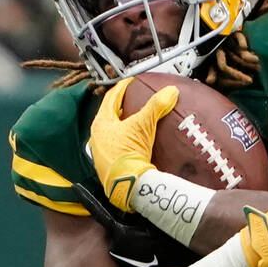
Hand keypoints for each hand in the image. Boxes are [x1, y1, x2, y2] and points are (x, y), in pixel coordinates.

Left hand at [88, 77, 178, 210]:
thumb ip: (156, 106)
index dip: (122, 87)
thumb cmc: (128, 154)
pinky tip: (135, 141)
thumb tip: (170, 91)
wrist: (128, 184)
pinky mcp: (108, 164)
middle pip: (108, 114)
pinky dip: (125, 138)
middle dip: (120, 106)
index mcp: (101, 123)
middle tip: (131, 99)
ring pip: (111, 131)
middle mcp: (97, 136)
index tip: (130, 82)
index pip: (111, 98)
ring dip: (121, 123)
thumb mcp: (143, 125)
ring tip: (134, 119)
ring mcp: (101, 151)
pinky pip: (115, 145)